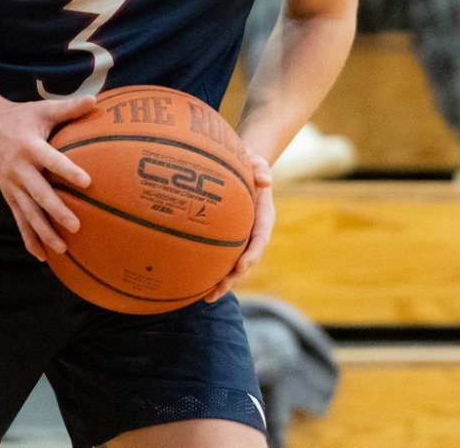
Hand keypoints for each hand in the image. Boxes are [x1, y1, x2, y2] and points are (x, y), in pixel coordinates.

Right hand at [0, 92, 96, 261]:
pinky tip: (41, 257)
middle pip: (38, 194)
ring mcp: (12, 185)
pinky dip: (29, 239)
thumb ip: (69, 108)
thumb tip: (96, 100)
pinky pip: (19, 220)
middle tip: (76, 225)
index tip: (86, 182)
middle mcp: (20, 169)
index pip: (51, 160)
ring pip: (28, 213)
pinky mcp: (8, 195)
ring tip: (62, 249)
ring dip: (44, 232)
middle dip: (56, 211)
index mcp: (30, 147)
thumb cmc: (21, 117)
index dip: (67, 170)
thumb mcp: (43, 109)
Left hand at [205, 149, 273, 302]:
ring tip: (207, 298)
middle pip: (247, 260)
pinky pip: (222, 257)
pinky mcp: (229, 239)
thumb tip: (265, 179)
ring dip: (223, 282)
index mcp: (264, 216)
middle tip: (218, 290)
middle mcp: (254, 232)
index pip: (261, 238)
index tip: (241, 265)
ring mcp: (242, 238)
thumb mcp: (257, 160)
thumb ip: (260, 167)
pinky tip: (195, 284)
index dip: (252, 254)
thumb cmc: (249, 163)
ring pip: (235, 265)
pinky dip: (212, 271)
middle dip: (235, 278)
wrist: (244, 166)